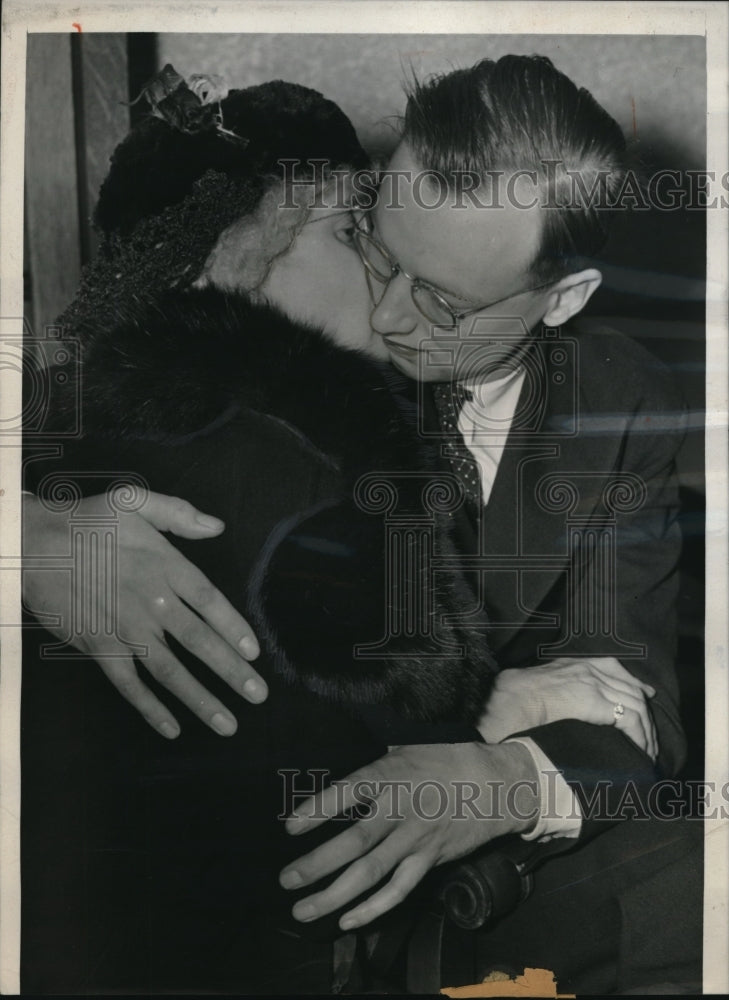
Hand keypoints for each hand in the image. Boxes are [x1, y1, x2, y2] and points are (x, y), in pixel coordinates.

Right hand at [22, 489, 265, 737]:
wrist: (30, 545)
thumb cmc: (84, 521)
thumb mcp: (133, 501)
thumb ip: (178, 513)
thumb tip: (217, 526)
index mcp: (164, 565)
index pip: (210, 601)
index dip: (234, 628)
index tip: (256, 653)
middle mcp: (150, 601)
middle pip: (199, 641)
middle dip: (232, 672)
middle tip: (258, 696)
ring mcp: (125, 628)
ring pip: (170, 671)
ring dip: (200, 699)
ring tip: (228, 724)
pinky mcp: (98, 647)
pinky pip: (129, 684)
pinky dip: (150, 708)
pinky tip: (172, 728)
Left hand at [279, 741, 538, 929]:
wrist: (496, 785)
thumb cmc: (445, 761)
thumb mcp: (406, 748)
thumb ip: (374, 763)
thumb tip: (338, 761)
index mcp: (391, 774)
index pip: (348, 792)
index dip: (317, 809)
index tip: (289, 827)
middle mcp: (401, 809)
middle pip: (355, 843)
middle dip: (317, 864)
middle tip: (286, 880)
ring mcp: (416, 839)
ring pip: (372, 874)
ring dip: (335, 896)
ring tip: (303, 909)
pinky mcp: (430, 860)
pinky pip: (399, 890)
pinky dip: (374, 908)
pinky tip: (348, 920)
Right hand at [477, 656, 657, 759]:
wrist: (509, 699)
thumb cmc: (514, 698)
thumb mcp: (538, 684)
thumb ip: (555, 689)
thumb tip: (556, 707)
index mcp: (574, 664)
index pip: (613, 667)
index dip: (633, 682)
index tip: (646, 694)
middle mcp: (588, 670)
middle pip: (630, 689)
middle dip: (645, 714)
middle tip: (650, 737)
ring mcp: (593, 684)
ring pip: (635, 705)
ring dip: (646, 731)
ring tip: (647, 752)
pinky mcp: (596, 702)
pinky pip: (630, 719)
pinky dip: (639, 737)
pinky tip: (639, 751)